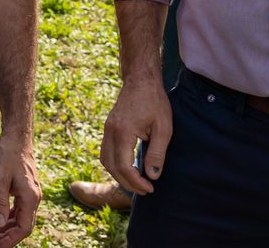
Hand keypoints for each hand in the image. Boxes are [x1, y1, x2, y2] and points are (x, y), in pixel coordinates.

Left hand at [0, 135, 40, 246]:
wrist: (17, 137)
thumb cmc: (8, 154)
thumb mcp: (0, 177)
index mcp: (30, 197)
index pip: (24, 228)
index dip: (11, 240)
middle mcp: (34, 198)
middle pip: (22, 226)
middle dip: (6, 236)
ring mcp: (31, 194)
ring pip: (20, 218)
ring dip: (5, 228)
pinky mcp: (25, 190)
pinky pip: (19, 210)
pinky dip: (8, 217)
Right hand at [100, 75, 172, 195]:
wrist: (141, 79)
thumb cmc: (154, 101)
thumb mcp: (163, 128)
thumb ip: (157, 153)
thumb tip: (152, 176)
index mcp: (123, 132)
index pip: (124, 166)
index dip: (136, 182)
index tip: (151, 188)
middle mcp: (110, 131)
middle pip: (111, 167)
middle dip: (127, 183)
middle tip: (145, 189)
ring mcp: (107, 128)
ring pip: (105, 160)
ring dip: (118, 174)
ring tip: (136, 181)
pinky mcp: (108, 127)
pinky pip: (106, 151)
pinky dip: (114, 164)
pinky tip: (128, 167)